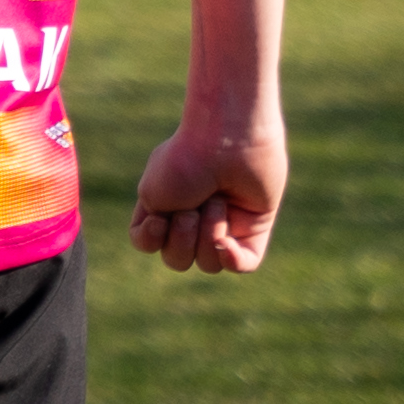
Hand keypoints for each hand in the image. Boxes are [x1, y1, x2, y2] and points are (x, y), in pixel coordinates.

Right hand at [130, 105, 286, 272]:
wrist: (226, 139)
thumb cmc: (184, 162)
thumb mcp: (151, 197)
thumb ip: (156, 233)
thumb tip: (188, 249)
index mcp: (164, 206)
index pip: (149, 244)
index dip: (151, 239)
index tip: (159, 217)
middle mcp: (192, 218)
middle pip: (179, 260)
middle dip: (182, 237)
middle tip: (192, 206)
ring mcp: (225, 225)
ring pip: (209, 263)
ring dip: (209, 233)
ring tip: (218, 201)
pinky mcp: (254, 227)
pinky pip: (242, 264)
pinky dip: (232, 259)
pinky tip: (226, 242)